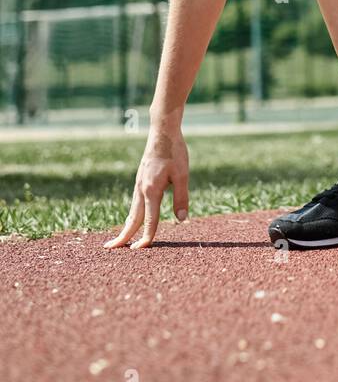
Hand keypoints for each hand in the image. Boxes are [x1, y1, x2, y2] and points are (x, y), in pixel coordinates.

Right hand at [103, 126, 189, 249]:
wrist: (162, 131)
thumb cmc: (175, 151)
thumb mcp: (183, 174)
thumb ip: (182, 198)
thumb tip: (182, 220)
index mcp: (151, 190)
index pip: (149, 220)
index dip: (147, 236)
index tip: (142, 250)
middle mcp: (141, 189)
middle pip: (132, 218)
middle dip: (123, 235)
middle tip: (111, 249)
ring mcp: (139, 184)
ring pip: (132, 210)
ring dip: (126, 226)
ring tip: (119, 239)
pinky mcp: (141, 179)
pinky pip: (135, 202)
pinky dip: (132, 215)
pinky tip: (133, 218)